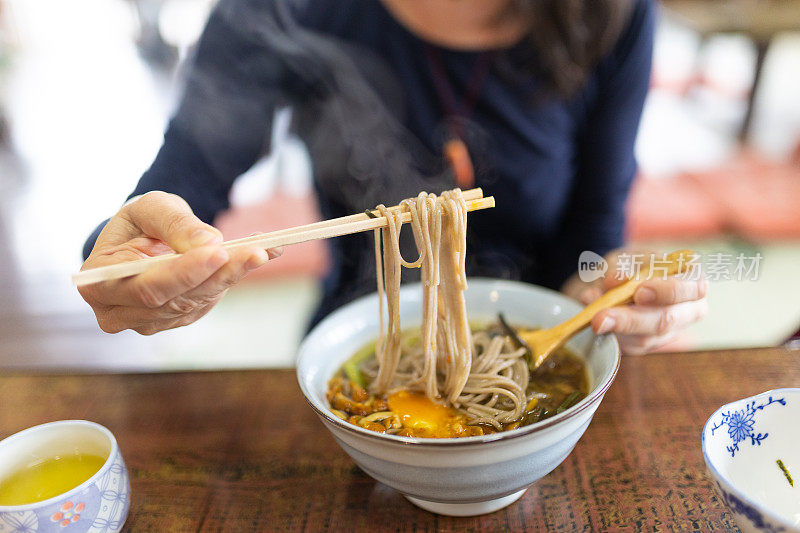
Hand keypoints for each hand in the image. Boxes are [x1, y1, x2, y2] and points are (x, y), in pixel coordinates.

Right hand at [78, 191, 280, 334]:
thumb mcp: (150, 208)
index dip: (184, 272)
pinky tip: (262, 254)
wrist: (141, 239)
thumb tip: (208, 242)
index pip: (146, 286)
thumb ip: (174, 222)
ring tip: (265, 248)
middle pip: (177, 299)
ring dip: (235, 274)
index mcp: (99, 283)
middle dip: (219, 274)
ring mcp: (151, 321)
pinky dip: (236, 275)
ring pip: (198, 301)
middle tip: (256, 251)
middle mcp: (121, 312)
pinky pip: (210, 299)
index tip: (219, 251)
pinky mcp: (178, 318)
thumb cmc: (138, 223)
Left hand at [572, 250, 708, 354]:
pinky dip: (609, 334)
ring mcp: (667, 332)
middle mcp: (686, 310)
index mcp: (693, 281)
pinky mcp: (645, 345)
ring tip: (594, 319)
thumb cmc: (628, 265)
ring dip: (615, 329)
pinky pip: (628, 345)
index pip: (695, 288)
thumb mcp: (627, 257)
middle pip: (667, 319)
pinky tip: (596, 323)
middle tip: (604, 315)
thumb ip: (623, 267)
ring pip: (646, 337)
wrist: (608, 281)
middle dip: (633, 318)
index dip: (669, 291)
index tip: (640, 291)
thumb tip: (614, 281)